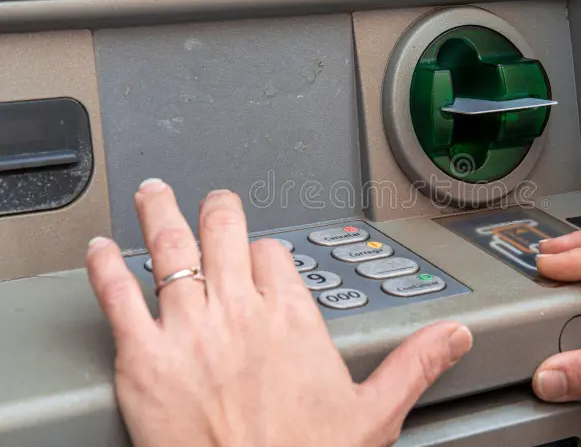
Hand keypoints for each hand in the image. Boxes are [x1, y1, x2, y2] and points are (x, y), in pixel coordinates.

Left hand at [86, 179, 472, 446]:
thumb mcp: (373, 414)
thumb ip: (414, 364)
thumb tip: (452, 337)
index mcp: (292, 319)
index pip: (275, 255)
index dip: (267, 252)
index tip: (263, 257)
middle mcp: (239, 312)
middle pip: (225, 232)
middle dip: (219, 210)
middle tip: (214, 201)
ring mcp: (188, 330)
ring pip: (171, 249)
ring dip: (160, 214)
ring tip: (153, 193)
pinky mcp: (143, 358)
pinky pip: (117, 296)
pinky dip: (105, 266)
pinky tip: (100, 249)